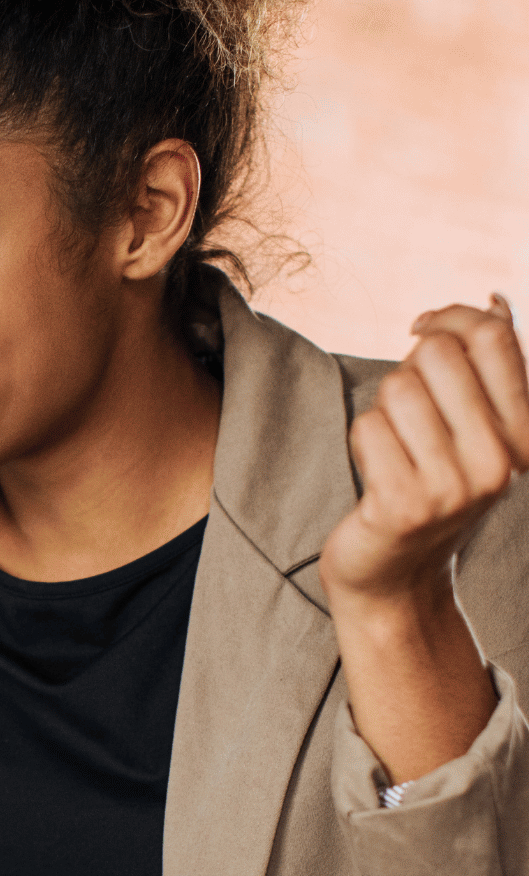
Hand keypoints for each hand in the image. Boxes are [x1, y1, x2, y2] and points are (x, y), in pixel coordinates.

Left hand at [321, 295, 528, 607]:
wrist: (395, 575)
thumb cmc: (429, 487)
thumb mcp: (474, 429)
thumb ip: (487, 367)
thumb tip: (493, 300)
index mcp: (527, 436)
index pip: (494, 335)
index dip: (448, 318)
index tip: (420, 330)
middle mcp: (501, 462)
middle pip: (437, 354)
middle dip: (408, 371)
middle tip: (406, 416)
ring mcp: (455, 488)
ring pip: (397, 389)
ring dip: (382, 411)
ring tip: (394, 450)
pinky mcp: (405, 506)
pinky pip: (367, 428)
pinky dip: (362, 442)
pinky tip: (376, 476)